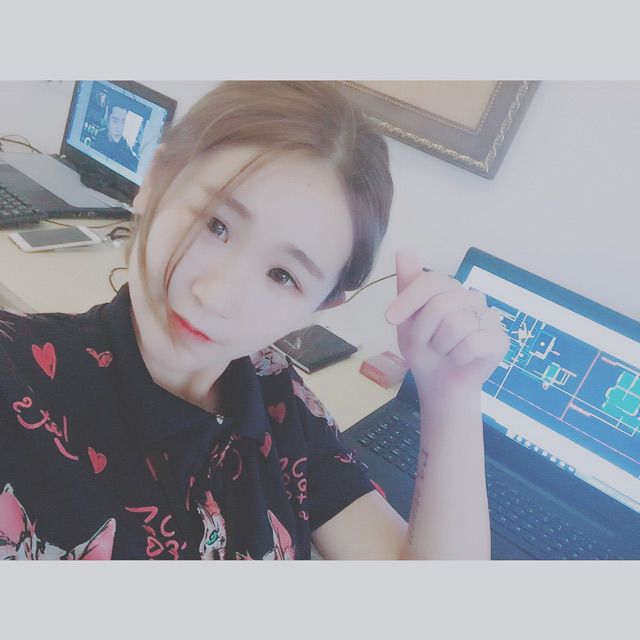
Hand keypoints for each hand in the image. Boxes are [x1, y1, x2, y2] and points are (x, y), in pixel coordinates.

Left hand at [385, 250, 508, 397]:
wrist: (439, 384)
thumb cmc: (424, 349)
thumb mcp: (407, 319)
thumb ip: (407, 287)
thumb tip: (403, 252)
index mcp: (450, 289)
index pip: (430, 282)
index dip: (408, 300)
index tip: (390, 318)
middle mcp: (472, 298)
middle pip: (439, 305)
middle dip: (423, 331)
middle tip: (426, 343)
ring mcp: (489, 318)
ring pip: (455, 325)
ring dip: (440, 346)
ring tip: (444, 351)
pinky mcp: (500, 340)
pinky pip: (471, 344)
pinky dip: (457, 357)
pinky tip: (460, 359)